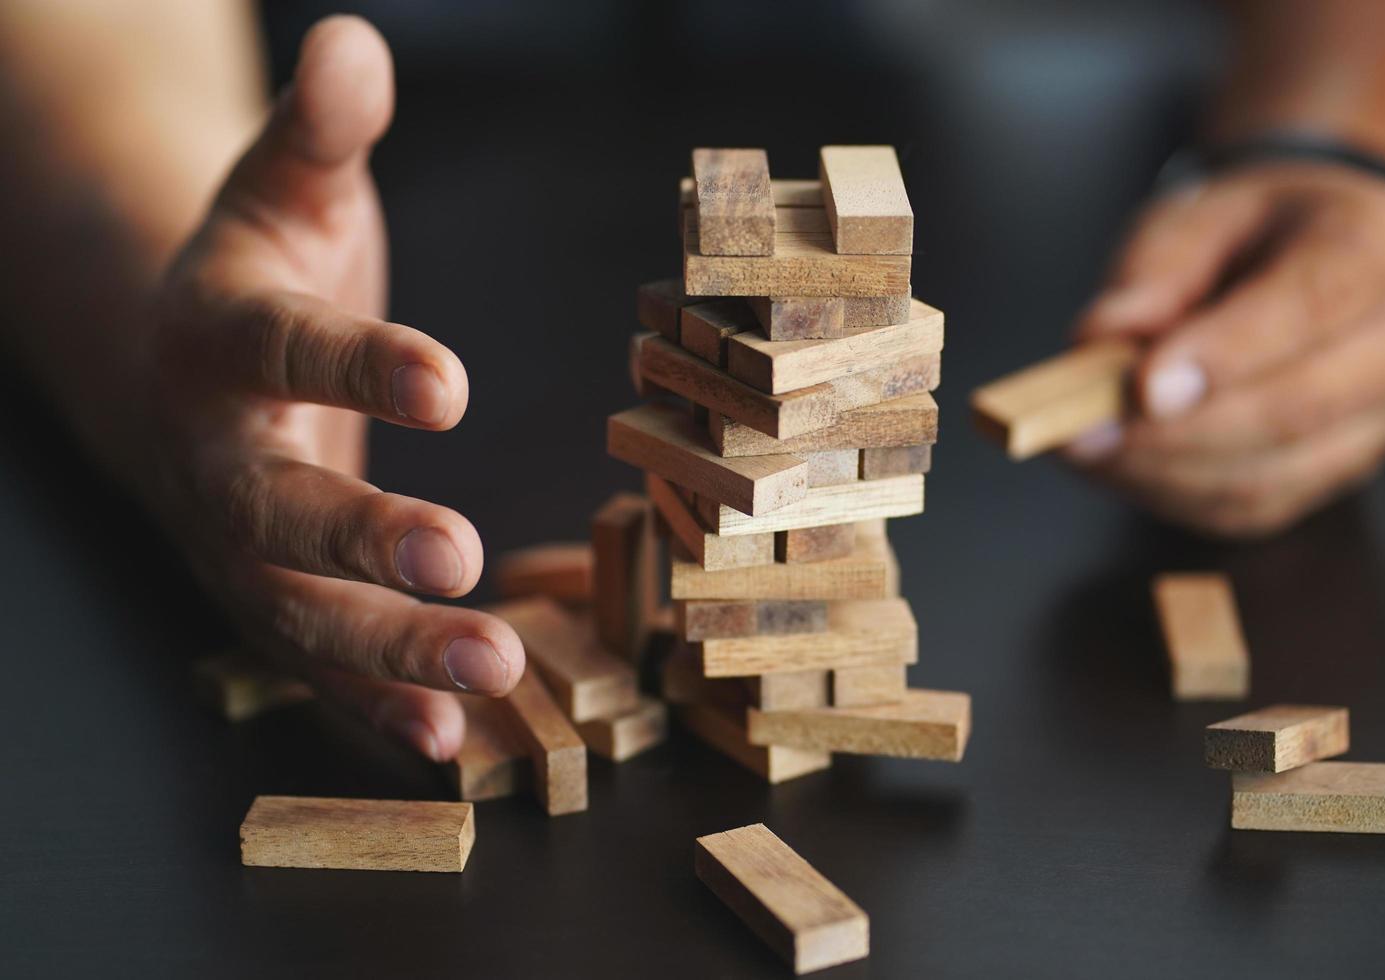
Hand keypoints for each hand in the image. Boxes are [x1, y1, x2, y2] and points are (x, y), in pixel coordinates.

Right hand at [148, 16, 522, 758]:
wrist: (176, 365)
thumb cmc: (259, 273)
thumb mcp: (287, 193)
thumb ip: (324, 134)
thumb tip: (358, 43)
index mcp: (219, 338)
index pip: (287, 348)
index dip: (360, 361)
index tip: (449, 381)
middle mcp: (215, 452)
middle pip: (276, 506)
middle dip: (363, 540)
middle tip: (459, 564)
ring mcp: (231, 541)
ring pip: (295, 609)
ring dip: (388, 651)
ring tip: (491, 673)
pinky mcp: (264, 598)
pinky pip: (312, 665)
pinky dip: (375, 706)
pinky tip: (453, 742)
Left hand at [1068, 162, 1384, 535]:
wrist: (1311, 250)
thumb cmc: (1250, 230)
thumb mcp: (1195, 217)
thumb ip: (1151, 274)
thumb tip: (1100, 340)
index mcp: (1381, 247)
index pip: (1311, 308)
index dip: (1222, 355)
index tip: (1140, 386)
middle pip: (1297, 407)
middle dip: (1178, 431)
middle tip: (1084, 431)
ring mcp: (1383, 418)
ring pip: (1273, 473)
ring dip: (1166, 473)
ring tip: (1086, 449)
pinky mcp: (1339, 471)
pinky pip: (1255, 506)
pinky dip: (1175, 495)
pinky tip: (1120, 467)